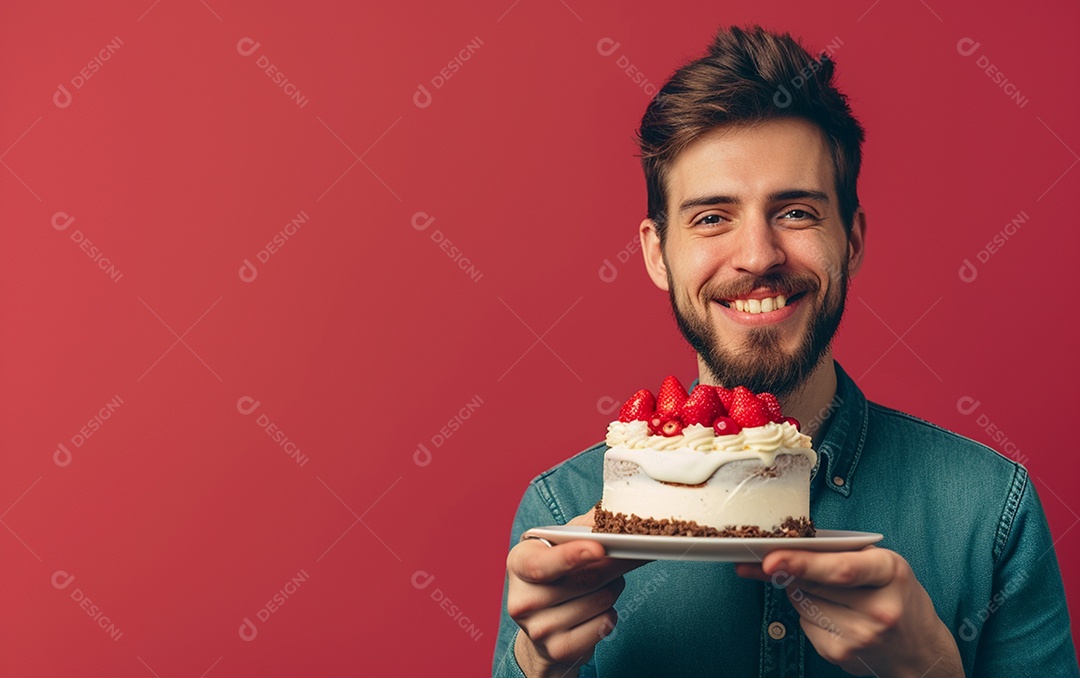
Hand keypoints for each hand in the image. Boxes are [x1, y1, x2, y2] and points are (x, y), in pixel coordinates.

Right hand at [506, 509, 647, 677]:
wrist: (543, 625)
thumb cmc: (556, 574)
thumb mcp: (559, 545)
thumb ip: (583, 528)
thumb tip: (615, 513)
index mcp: (519, 563)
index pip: (543, 564)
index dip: (572, 556)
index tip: (599, 548)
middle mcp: (522, 599)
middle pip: (584, 580)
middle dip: (614, 565)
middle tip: (631, 554)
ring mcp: (538, 628)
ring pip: (600, 601)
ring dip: (614, 588)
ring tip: (604, 584)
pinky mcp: (558, 649)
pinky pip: (604, 625)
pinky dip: (611, 613)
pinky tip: (599, 608)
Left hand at [736, 547, 962, 676]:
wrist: (921, 651)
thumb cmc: (898, 597)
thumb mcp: (884, 565)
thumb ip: (842, 554)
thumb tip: (785, 550)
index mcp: (890, 573)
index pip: (840, 569)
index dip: (802, 563)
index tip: (770, 560)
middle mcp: (878, 608)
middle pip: (812, 585)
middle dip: (787, 571)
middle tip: (770, 561)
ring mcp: (859, 636)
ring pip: (802, 603)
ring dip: (802, 593)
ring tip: (830, 593)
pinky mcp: (841, 654)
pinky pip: (804, 623)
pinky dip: (809, 614)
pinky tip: (834, 615)